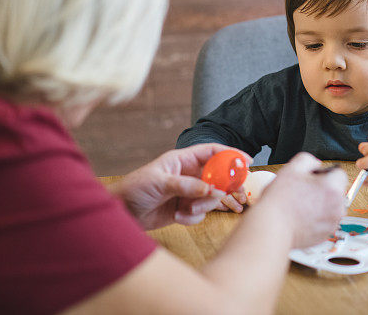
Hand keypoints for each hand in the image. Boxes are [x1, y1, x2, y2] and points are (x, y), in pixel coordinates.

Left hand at [110, 144, 250, 229]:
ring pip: (212, 197)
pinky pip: (201, 212)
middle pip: (219, 176)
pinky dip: (193, 217)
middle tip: (235, 194)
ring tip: (188, 209)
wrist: (120, 214)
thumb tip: (210, 188)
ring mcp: (189, 192)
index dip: (231, 154)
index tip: (246, 161)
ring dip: (204, 205)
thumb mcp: (159, 183)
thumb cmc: (134, 189)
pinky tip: (178, 217)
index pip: (212, 152)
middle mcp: (189, 174)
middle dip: (226, 186)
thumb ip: (186, 185)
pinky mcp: (186, 208)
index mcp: (183, 160)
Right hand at [255, 152, 346, 248]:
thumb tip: (316, 164)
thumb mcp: (291, 169)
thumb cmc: (280, 202)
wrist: (272, 229)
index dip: (325, 172)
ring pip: (332, 206)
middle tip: (305, 191)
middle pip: (337, 190)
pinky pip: (326, 221)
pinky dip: (318, 218)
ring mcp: (333, 222)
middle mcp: (337, 206)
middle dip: (325, 189)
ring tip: (302, 205)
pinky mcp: (326, 234)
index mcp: (332, 187)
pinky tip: (302, 216)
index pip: (339, 173)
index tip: (314, 178)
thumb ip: (308, 160)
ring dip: (322, 204)